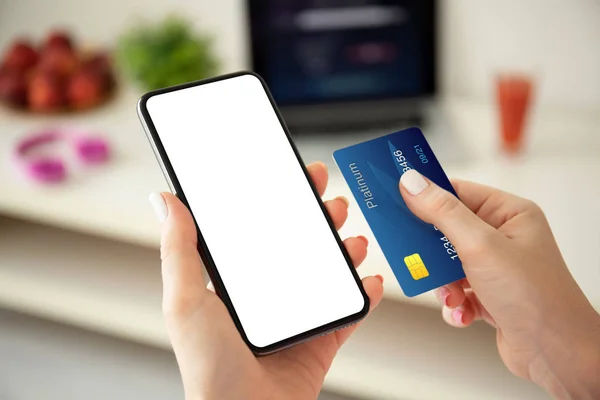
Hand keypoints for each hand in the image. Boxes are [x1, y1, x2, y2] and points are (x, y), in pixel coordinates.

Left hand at [149, 162, 383, 399]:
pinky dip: (364, 296)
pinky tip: (369, 280)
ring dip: (345, 251)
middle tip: (332, 202)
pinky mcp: (320, 342)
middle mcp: (268, 298)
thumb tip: (165, 202)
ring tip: (354, 238)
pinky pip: (349, 314)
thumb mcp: (186, 302)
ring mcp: (296, 318)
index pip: (260, 232)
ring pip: (328, 274)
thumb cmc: (208, 370)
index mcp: (236, 284)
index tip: (296, 178)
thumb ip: (179, 251)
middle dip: (319, 220)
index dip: (280, 201)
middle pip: (300, 247)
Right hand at [399, 169, 599, 399]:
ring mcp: (495, 267)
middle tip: (413, 253)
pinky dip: (454, 303)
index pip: (458, 192)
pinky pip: (455, 290)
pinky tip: (465, 312)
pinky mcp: (488, 294)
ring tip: (452, 294)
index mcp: (508, 214)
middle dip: (430, 249)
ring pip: (446, 263)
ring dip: (442, 282)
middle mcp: (502, 238)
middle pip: (447, 229)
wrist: (554, 353)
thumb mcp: (480, 245)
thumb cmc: (534, 296)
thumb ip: (443, 213)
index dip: (426, 194)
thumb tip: (412, 183)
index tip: (397, 195)